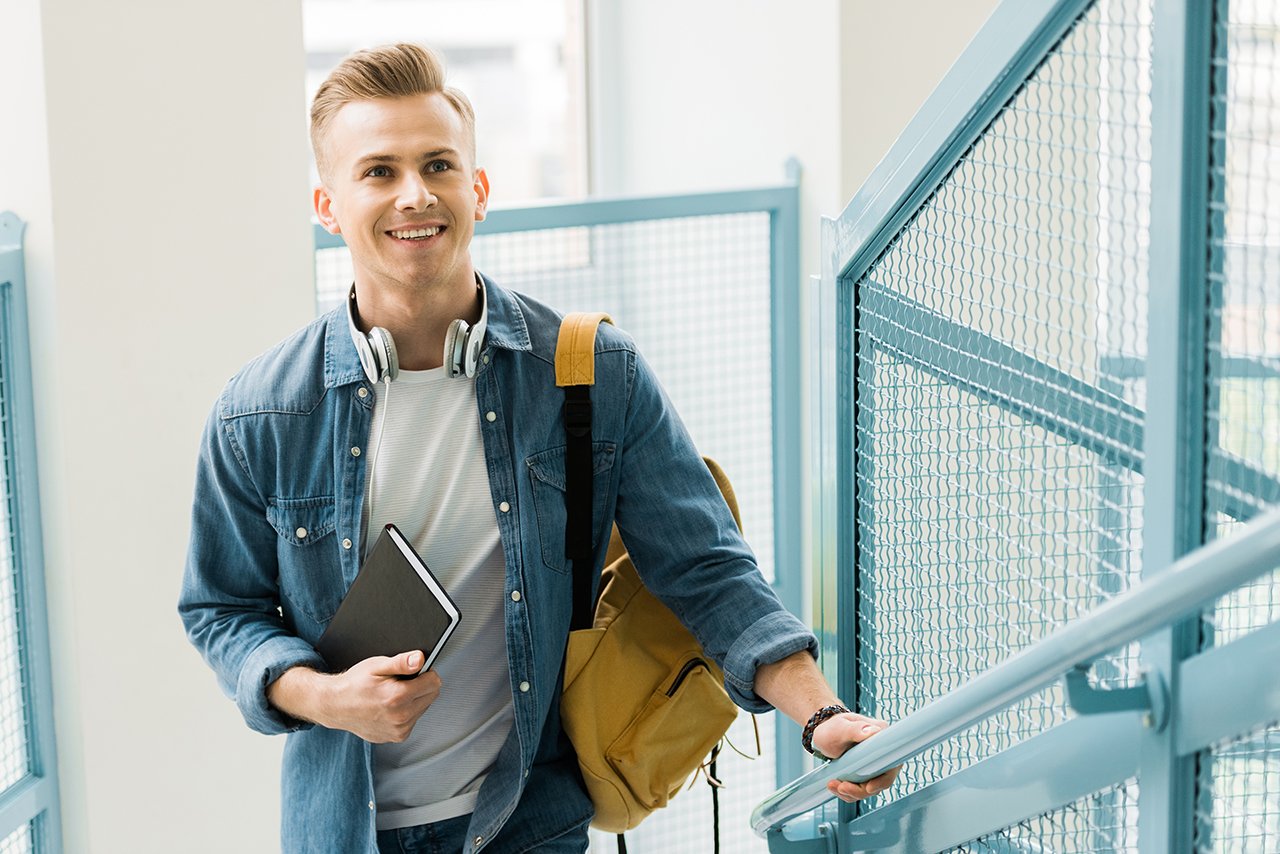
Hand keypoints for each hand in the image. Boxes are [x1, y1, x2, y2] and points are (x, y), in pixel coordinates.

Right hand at [268, 650, 441, 743]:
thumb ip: (401, 662)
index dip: (426, 673)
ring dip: (414, 700)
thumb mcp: (376, 666)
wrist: (335, 706)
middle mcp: (400, 717)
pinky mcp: (396, 737)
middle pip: (431, 696)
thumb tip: (420, 659)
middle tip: (399, 683)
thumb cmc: (355, 684)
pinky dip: (407, 712)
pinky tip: (390, 707)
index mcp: (397, 697)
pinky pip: (413, 720)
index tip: (414, 671)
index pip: (434, 683)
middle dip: (421, 686)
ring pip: (423, 708)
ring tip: (392, 695)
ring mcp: (399, 730)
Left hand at [811, 713, 900, 802]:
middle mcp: (882, 752)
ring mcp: (875, 765)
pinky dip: (848, 792)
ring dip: (852, 792)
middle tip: (841, 787)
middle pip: (881, 780)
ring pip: (870, 788)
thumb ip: (854, 729)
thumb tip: (873, 730)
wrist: (825, 735)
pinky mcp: (866, 774)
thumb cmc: (833, 729)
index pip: (891, 764)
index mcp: (882, 737)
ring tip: (833, 785)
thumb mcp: (840, 728)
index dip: (883, 780)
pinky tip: (835, 786)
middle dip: (860, 790)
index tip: (868, 787)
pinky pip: (861, 789)